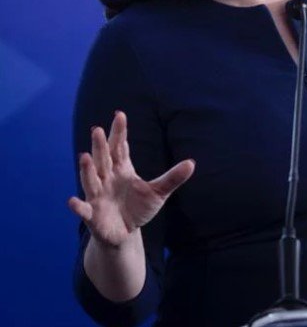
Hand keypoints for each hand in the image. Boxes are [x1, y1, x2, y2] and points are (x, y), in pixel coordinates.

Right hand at [67, 111, 194, 248]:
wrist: (125, 233)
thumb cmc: (139, 208)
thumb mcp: (158, 192)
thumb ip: (172, 178)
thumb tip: (192, 163)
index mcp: (122, 170)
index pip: (120, 148)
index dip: (119, 132)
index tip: (119, 114)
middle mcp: (107, 179)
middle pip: (103, 160)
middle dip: (100, 146)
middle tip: (97, 129)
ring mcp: (98, 196)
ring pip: (90, 180)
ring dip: (86, 169)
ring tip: (84, 156)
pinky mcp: (92, 215)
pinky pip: (84, 210)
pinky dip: (78, 206)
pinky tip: (72, 201)